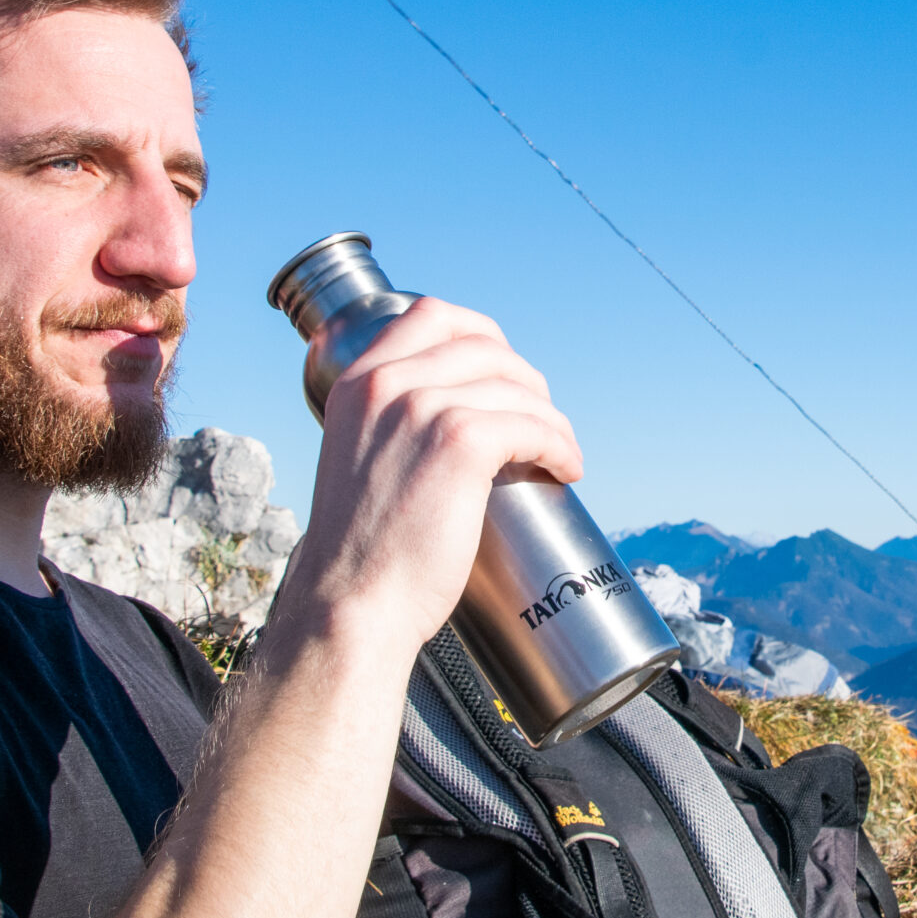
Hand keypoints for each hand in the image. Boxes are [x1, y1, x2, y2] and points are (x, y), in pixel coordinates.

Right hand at [280, 297, 583, 656]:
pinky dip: (560, 446)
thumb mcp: (358, 461)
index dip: (481, 334)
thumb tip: (444, 417)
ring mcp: (422, 408)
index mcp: (356, 382)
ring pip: (516, 387)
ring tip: (560, 451)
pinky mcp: (461, 442)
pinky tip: (564, 468)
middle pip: (485, 346)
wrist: (351, 602)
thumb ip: (387, 427)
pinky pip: (533, 427)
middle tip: (541, 419)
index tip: (505, 369)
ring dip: (551, 418)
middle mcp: (386, 384)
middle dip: (525, 380)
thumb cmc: (361, 552)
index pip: (431, 316)